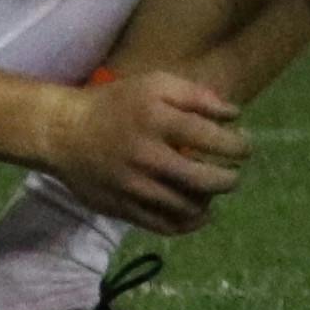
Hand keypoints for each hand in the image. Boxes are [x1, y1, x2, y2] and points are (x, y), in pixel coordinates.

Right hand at [41, 72, 250, 235]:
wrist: (64, 133)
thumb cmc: (115, 104)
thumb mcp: (154, 84)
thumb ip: (196, 96)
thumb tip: (234, 114)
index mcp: (156, 120)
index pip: (210, 138)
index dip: (236, 146)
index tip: (245, 147)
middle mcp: (147, 156)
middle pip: (203, 179)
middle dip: (228, 180)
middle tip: (234, 175)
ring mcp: (134, 187)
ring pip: (186, 207)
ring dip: (209, 202)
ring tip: (213, 192)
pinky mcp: (123, 209)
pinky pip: (164, 225)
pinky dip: (188, 224)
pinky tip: (198, 214)